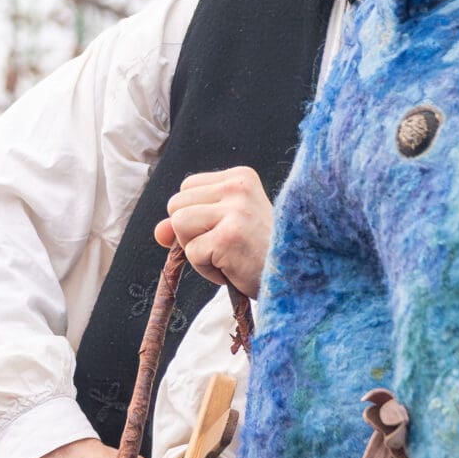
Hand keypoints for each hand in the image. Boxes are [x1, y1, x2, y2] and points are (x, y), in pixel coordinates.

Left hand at [156, 164, 272, 298]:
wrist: (299, 280)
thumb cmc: (262, 254)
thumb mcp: (226, 227)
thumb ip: (190, 221)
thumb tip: (159, 231)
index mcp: (240, 177)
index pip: (186, 188)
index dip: (195, 216)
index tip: (226, 231)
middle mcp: (238, 187)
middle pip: (176, 204)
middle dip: (192, 233)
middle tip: (228, 247)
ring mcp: (235, 210)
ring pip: (179, 225)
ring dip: (196, 251)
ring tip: (228, 256)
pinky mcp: (229, 237)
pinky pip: (191, 253)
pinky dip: (206, 269)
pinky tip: (233, 268)